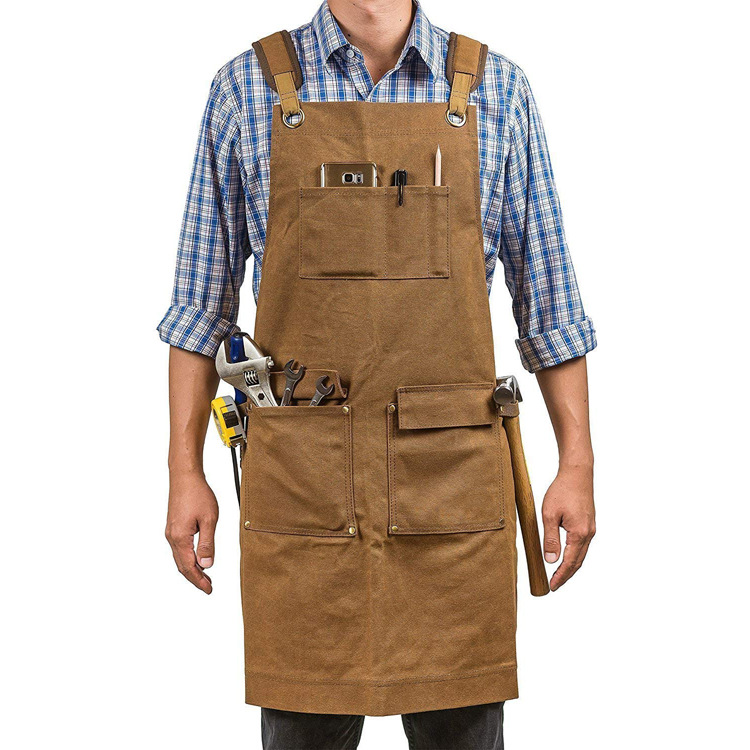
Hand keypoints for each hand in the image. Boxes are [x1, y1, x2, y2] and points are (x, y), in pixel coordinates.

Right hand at [165, 471, 218, 594]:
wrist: (184, 476)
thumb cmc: (198, 494)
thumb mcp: (209, 519)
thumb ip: (207, 543)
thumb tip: (207, 565)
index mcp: (180, 538)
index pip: (189, 567)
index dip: (199, 581)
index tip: (209, 589)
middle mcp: (172, 537)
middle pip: (182, 565)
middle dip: (195, 578)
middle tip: (208, 586)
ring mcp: (171, 532)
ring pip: (180, 557)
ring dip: (191, 568)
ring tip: (205, 575)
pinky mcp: (173, 526)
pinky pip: (179, 548)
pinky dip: (188, 558)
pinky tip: (196, 558)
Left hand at [541, 465, 594, 590]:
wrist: (577, 473)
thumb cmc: (562, 491)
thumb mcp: (549, 514)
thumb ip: (550, 539)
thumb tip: (551, 560)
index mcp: (579, 534)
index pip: (570, 562)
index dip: (561, 576)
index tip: (552, 586)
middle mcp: (589, 534)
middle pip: (578, 562)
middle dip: (566, 575)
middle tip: (554, 585)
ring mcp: (591, 529)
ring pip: (581, 554)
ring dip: (571, 566)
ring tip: (558, 575)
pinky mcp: (589, 523)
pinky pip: (582, 545)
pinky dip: (574, 555)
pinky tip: (566, 556)